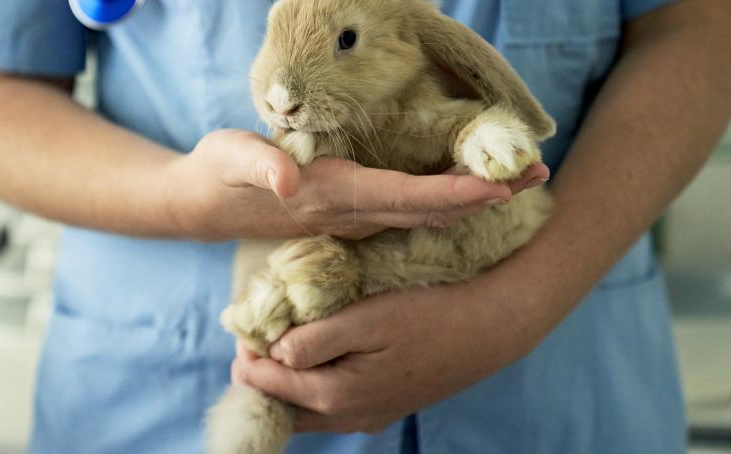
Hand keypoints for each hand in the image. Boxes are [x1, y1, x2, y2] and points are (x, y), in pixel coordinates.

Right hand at [165, 129, 548, 240]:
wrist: (204, 205)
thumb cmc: (219, 174)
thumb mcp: (230, 158)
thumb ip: (259, 164)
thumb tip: (288, 177)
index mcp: (334, 196)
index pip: (407, 198)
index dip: (456, 195)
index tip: (501, 187)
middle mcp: (353, 212)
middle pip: (432, 209)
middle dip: (487, 196)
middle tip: (541, 174)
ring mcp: (354, 216)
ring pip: (426, 211)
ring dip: (475, 197)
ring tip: (522, 178)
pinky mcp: (351, 210)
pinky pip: (410, 208)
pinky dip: (448, 197)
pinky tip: (470, 185)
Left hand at [232, 274, 537, 433]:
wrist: (488, 328)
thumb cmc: (427, 313)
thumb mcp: (367, 317)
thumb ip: (316, 339)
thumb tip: (274, 352)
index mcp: (337, 394)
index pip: (267, 383)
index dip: (247, 353)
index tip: (242, 324)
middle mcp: (348, 416)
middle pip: (281, 407)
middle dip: (261, 373)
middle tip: (255, 336)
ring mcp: (367, 417)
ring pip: (305, 412)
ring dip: (285, 382)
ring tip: (281, 344)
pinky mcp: (382, 408)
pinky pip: (331, 408)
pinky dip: (311, 389)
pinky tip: (316, 358)